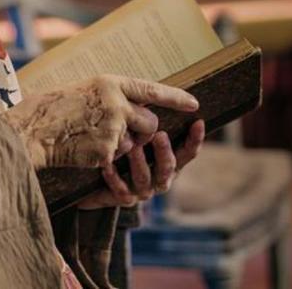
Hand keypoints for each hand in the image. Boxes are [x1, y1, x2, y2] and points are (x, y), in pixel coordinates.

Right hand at [2, 75, 198, 169]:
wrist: (33, 129)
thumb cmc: (53, 108)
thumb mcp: (85, 90)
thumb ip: (110, 95)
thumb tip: (133, 103)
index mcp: (111, 83)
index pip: (151, 90)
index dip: (175, 98)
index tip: (194, 103)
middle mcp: (117, 103)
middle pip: (150, 122)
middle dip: (143, 131)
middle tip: (123, 131)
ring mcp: (113, 127)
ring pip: (134, 143)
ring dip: (120, 146)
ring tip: (91, 137)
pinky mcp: (107, 150)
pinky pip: (116, 158)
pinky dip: (104, 159)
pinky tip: (84, 149)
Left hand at [77, 120, 204, 208]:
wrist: (93, 179)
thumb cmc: (122, 146)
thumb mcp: (137, 129)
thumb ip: (150, 117)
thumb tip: (165, 92)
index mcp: (168, 160)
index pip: (188, 152)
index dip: (195, 139)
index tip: (198, 122)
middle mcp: (159, 177)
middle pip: (169, 168)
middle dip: (165, 152)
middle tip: (159, 135)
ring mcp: (142, 190)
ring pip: (146, 179)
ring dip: (140, 163)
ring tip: (132, 147)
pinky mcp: (121, 198)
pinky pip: (122, 192)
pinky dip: (115, 179)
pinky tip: (107, 166)